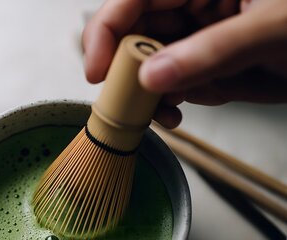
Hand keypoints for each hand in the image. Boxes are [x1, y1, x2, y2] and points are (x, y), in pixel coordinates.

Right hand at [82, 0, 286, 127]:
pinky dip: (186, 97)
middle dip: (138, 71)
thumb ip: (210, 52)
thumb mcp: (273, 30)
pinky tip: (202, 100)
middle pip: (136, 34)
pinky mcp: (210, 56)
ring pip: (155, 63)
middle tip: (144, 103)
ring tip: (193, 102)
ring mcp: (201, 29)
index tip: (96, 72)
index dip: (104, 31)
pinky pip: (180, 79)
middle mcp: (195, 2)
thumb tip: (151, 76)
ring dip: (168, 90)